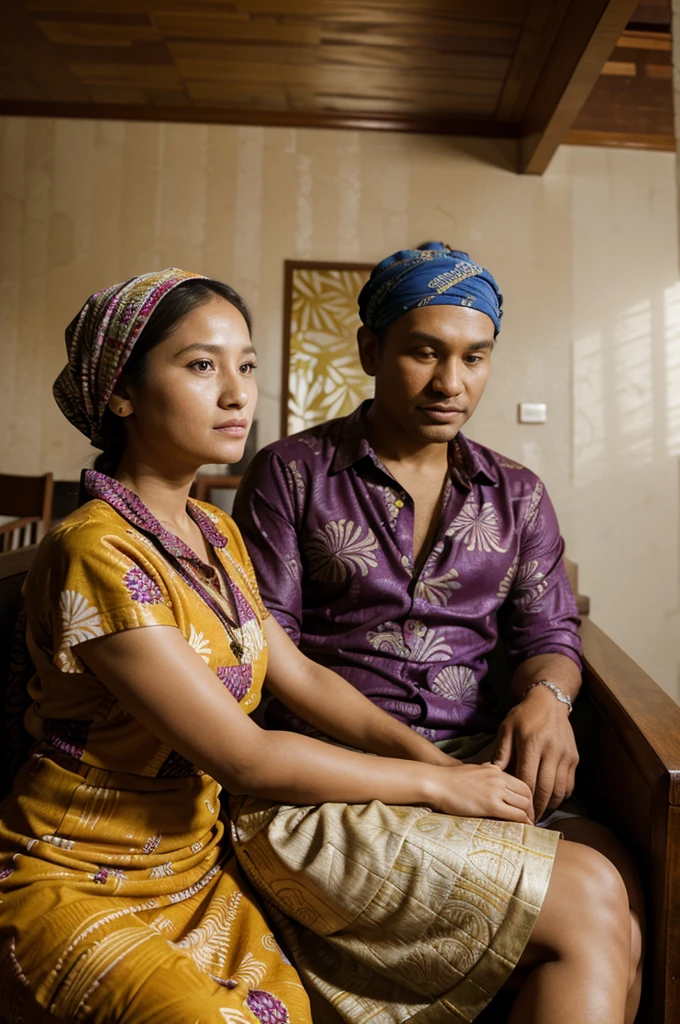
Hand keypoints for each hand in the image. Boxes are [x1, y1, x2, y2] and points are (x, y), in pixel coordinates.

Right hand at [429, 763, 534, 823]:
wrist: (437, 782)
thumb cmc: (449, 778)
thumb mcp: (472, 770)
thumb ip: (485, 773)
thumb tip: (491, 776)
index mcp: (495, 770)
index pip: (521, 782)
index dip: (527, 796)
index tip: (527, 806)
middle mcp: (498, 778)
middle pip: (526, 792)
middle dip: (532, 806)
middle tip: (531, 818)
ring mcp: (495, 791)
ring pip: (523, 804)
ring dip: (529, 815)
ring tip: (529, 825)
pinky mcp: (490, 805)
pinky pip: (515, 814)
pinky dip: (524, 821)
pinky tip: (525, 827)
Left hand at [492, 685, 578, 819]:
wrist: (549, 702)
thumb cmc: (523, 717)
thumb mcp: (506, 730)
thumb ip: (500, 753)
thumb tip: (491, 775)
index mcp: (532, 744)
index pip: (527, 779)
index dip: (523, 799)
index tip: (517, 812)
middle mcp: (551, 751)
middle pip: (545, 789)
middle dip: (537, 808)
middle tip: (529, 820)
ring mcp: (565, 756)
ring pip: (560, 790)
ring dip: (550, 805)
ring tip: (539, 813)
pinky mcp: (574, 758)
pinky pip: (569, 785)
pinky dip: (561, 797)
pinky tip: (550, 801)